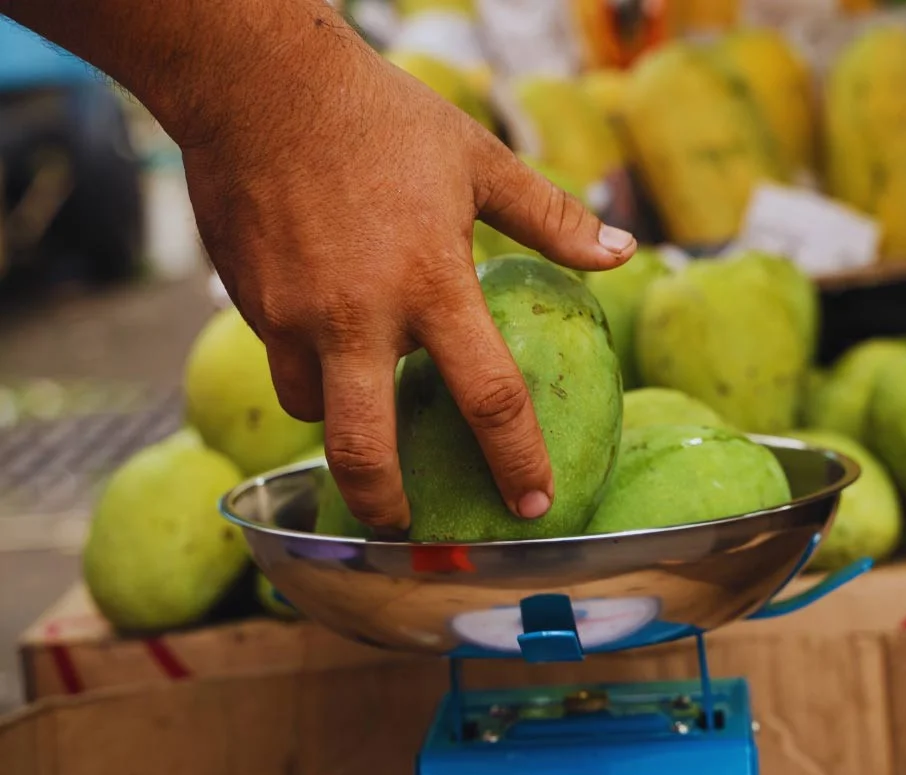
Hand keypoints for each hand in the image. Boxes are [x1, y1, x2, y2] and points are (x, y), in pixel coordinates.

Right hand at [182, 40, 635, 529]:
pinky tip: (326, 332)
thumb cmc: (383, 118)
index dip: (517, 461)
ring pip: (313, 411)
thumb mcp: (480, 160)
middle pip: (366, 452)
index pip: (488, 397)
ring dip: (342, 423)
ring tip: (365, 407)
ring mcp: (293, 317)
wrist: (260, 82)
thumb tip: (624, 252)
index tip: (534, 503)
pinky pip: (281, 361)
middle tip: (409, 530)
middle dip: (388, 509)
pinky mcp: (249, 305)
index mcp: (432, 283)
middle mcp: (359, 317)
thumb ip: (553, 219)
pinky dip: (308, 366)